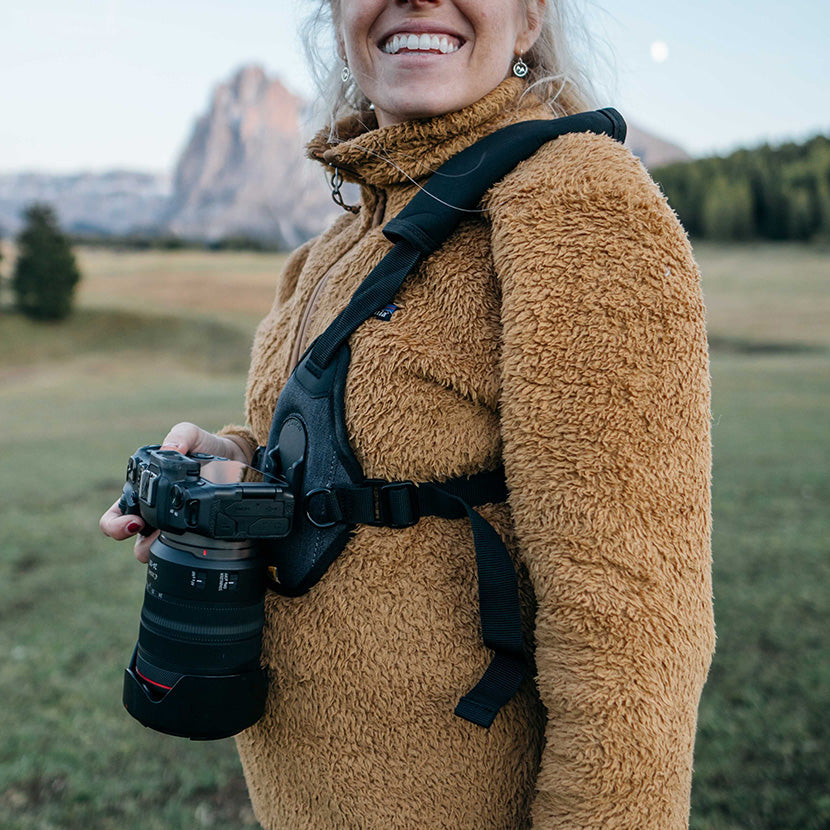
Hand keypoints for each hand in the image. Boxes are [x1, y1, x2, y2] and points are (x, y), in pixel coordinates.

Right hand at [98, 422, 252, 562]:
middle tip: (146, 529)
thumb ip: (181, 436)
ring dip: (157, 548)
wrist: (236, 459)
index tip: (134, 521)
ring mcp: (173, 525)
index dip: (116, 524)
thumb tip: (170, 449)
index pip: (116, 516)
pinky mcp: (196, 533)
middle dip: (134, 540)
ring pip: (155, 549)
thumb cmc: (205, 448)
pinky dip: (186, 549)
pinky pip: (185, 549)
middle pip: (131, 539)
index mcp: (142, 492)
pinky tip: (196, 541)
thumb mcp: (192, 435)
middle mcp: (153, 512)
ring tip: (172, 538)